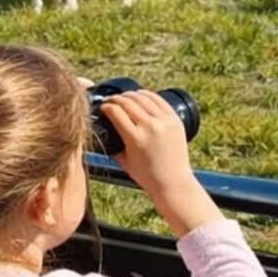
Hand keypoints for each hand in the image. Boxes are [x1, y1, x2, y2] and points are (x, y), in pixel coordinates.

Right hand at [99, 90, 219, 235]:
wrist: (173, 182)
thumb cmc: (147, 175)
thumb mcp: (124, 161)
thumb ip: (113, 145)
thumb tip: (104, 131)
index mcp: (135, 138)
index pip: (115, 112)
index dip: (106, 107)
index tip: (102, 108)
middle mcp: (150, 127)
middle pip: (127, 102)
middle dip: (115, 99)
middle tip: (110, 101)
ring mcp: (164, 122)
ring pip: (143, 98)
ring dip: (130, 95)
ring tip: (123, 97)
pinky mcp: (174, 119)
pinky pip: (159, 100)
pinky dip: (147, 94)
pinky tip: (140, 94)